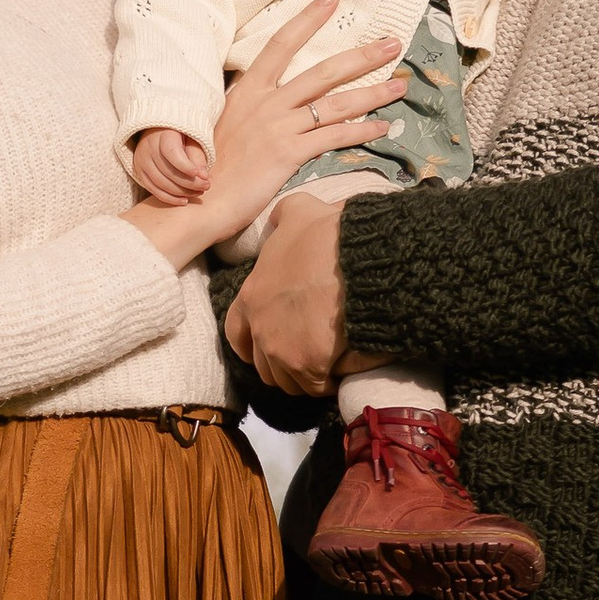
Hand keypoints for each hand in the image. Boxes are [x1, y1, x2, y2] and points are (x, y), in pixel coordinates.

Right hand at [124, 0, 396, 272]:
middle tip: (392, 43)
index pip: (282, 43)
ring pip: (337, 104)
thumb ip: (255, 109)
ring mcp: (279, 126)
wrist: (199, 200)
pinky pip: (335, 137)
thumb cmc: (211, 167)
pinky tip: (382, 127)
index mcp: (248, 90)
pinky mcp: (290, 153)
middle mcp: (266, 102)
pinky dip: (362, 131)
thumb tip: (280, 104)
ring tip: (399, 86)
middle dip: (362, 56)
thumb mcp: (229, 124)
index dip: (308, 19)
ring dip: (372, 93)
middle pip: (323, 71)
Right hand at [130, 124, 211, 202]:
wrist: (158, 133)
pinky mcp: (140, 173)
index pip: (171, 152)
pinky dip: (169, 198)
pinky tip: (184, 200)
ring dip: (182, 192)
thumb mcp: (191, 139)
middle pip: (167, 171)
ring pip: (160, 183)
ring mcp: (142, 161)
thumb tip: (204, 176)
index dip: (185, 166)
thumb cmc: (180, 136)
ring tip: (198, 192)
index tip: (201, 175)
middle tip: (206, 186)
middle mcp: (148, 147)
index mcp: (162, 134)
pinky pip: (153, 190)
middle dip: (190, 182)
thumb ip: (197, 156)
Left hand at [224, 191, 346, 394]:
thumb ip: (285, 216)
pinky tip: (343, 371)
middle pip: (263, 363)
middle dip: (282, 364)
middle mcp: (260, 326)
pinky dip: (329, 383)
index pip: (237, 333)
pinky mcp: (309, 366)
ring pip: (288, 381)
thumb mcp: (301, 212)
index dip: (252, 343)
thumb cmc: (331, 234)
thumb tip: (280, 219)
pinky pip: (317, 387)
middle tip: (308, 356)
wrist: (361, 259)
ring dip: (305, 377)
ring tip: (328, 366)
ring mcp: (281, 349)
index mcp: (252, 295)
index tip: (270, 346)